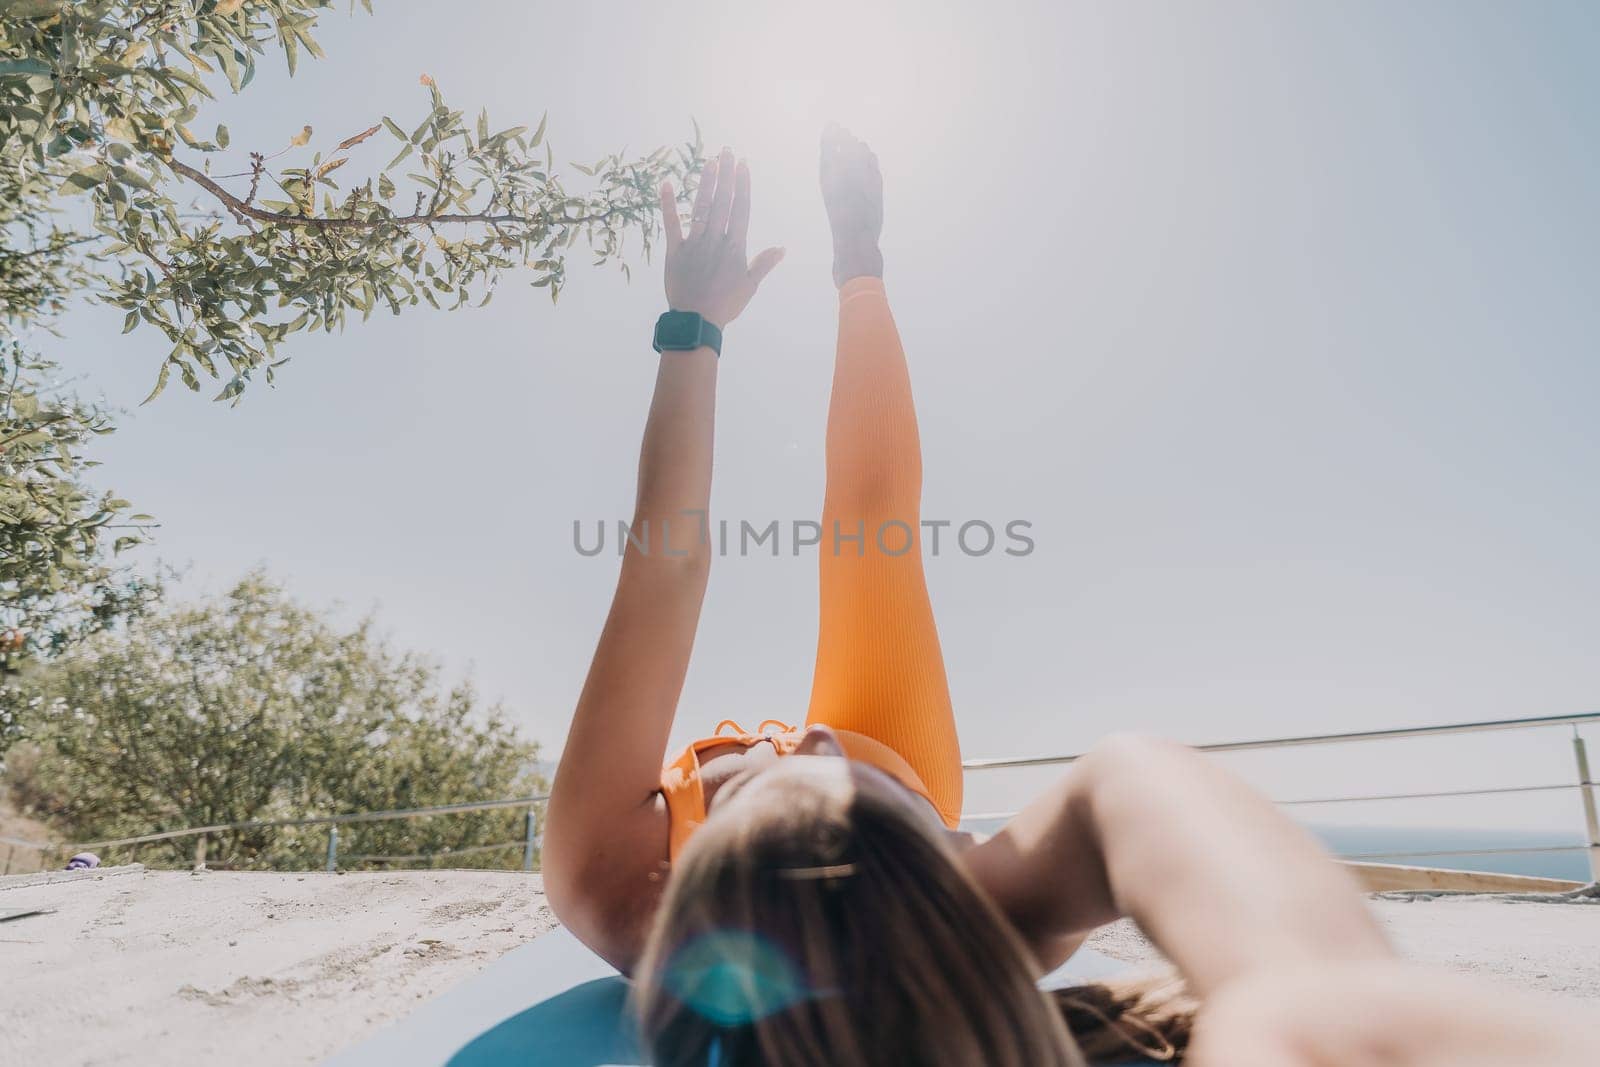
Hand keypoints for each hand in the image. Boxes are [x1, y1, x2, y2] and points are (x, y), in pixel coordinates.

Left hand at [659, 147, 783, 329]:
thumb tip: (781, 248)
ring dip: (706, 183)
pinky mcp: (675, 251)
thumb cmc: (725, 305)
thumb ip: (763, 264)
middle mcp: (715, 240)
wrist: (696, 321)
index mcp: (734, 247)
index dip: (742, 185)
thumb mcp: (749, 286)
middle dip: (726, 175)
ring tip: (710, 161)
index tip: (743, 165)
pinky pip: (671, 224)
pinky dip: (668, 204)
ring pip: (701, 207)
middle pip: (722, 201)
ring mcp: (694, 243)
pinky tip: (666, 183)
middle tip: (727, 151)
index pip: (740, 209)